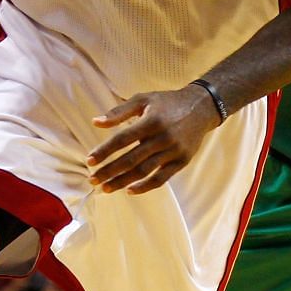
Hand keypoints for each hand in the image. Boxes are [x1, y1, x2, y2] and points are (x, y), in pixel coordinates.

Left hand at [87, 86, 220, 193]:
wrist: (201, 108)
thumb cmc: (167, 102)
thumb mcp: (143, 99)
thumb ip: (119, 111)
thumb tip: (96, 122)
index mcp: (151, 121)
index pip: (122, 139)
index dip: (104, 151)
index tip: (89, 161)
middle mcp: (162, 137)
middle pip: (131, 159)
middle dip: (109, 171)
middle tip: (93, 180)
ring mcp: (173, 151)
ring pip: (144, 171)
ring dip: (122, 181)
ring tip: (106, 188)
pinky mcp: (182, 161)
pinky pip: (161, 179)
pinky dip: (145, 187)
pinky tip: (129, 190)